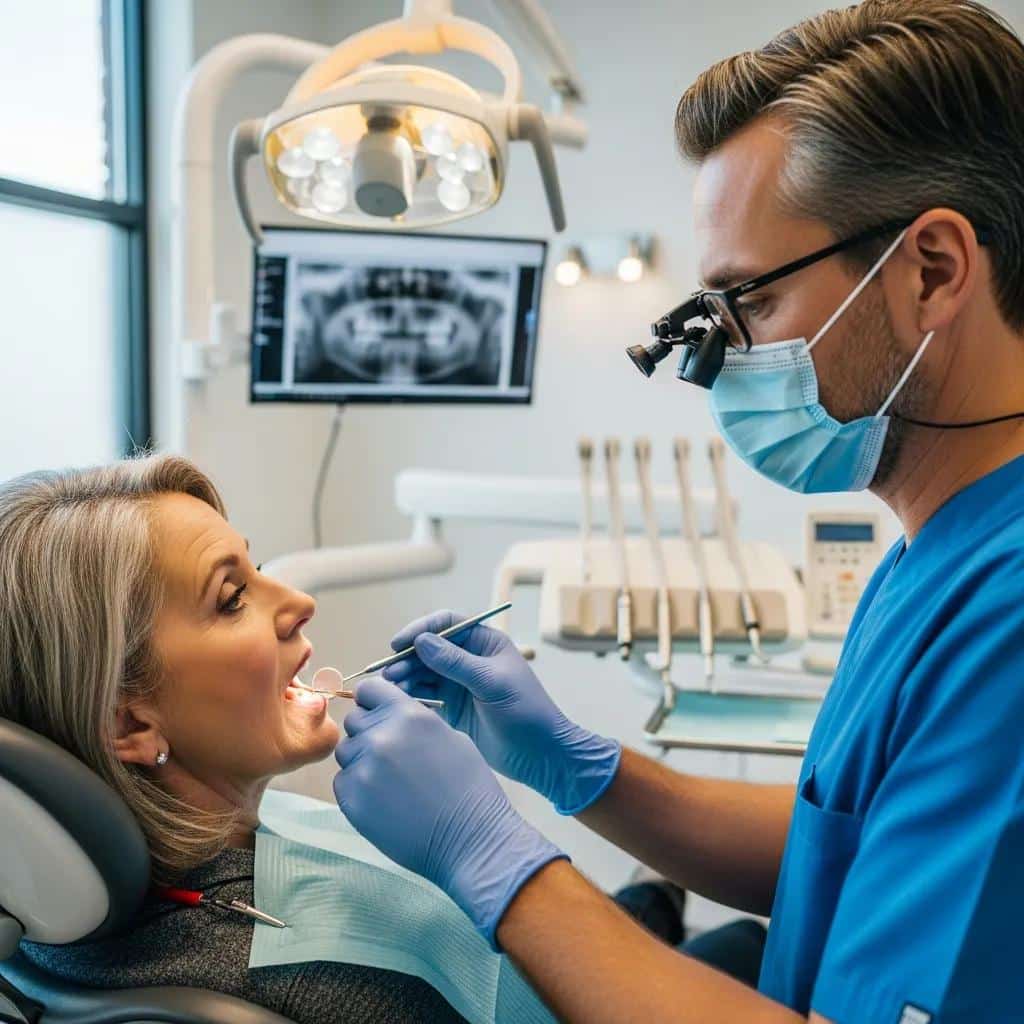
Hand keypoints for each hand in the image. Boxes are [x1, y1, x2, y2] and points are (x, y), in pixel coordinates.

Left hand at [334, 677, 564, 947]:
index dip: (372, 701)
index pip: (369, 689)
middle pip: (354, 720)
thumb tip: (391, 717)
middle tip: (390, 755)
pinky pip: (342, 782)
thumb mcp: (449, 736)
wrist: (470, 838)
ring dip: (361, 760)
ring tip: (390, 781)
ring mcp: (363, 768)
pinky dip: (356, 788)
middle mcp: (381, 736)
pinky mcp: (352, 800)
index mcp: (408, 714)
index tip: (376, 713)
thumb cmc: (469, 786)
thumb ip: (414, 721)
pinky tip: (383, 800)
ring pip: (346, 752)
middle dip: (368, 732)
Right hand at [382, 610, 620, 814]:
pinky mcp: (453, 708)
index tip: (398, 644)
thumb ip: (456, 663)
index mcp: (485, 643)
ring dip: (405, 678)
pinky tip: (398, 702)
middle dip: (407, 658)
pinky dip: (410, 696)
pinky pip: (425, 695)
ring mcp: (460, 684)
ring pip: (423, 672)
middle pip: (429, 648)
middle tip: (388, 674)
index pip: (447, 624)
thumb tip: (421, 641)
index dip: (421, 629)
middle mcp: (470, 659)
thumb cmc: (527, 712)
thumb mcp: (492, 683)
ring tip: (389, 689)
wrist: (541, 756)